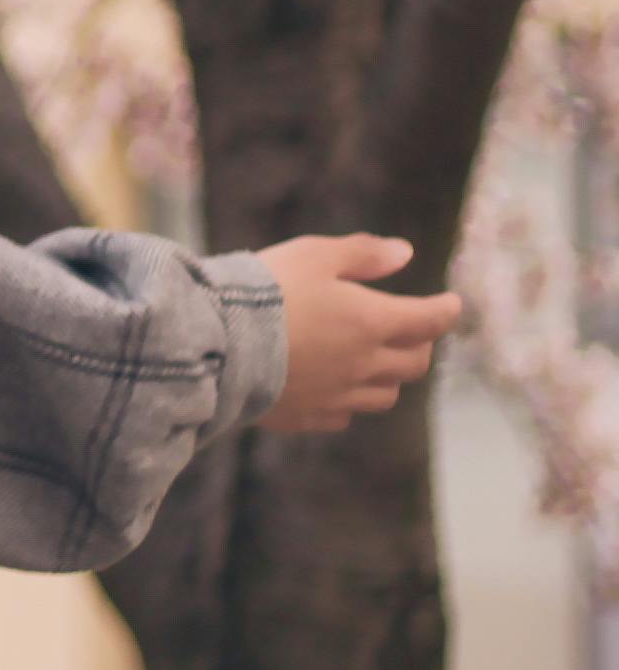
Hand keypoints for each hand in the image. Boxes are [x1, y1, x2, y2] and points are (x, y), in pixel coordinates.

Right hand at [256, 234, 463, 433]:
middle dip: (421, 344)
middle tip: (414, 332)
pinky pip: (345, 415)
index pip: (428, 320)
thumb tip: (404, 252)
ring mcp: (339, 396)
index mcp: (372, 322)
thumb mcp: (312, 255)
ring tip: (377, 363)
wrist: (218, 343)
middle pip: (414, 364)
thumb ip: (361, 254)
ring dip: (390, 377)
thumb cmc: (265, 291)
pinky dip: (349, 401)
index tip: (452, 304)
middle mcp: (365, 365)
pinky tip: (335, 388)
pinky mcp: (309, 416)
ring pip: (386, 395)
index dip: (446, 310)